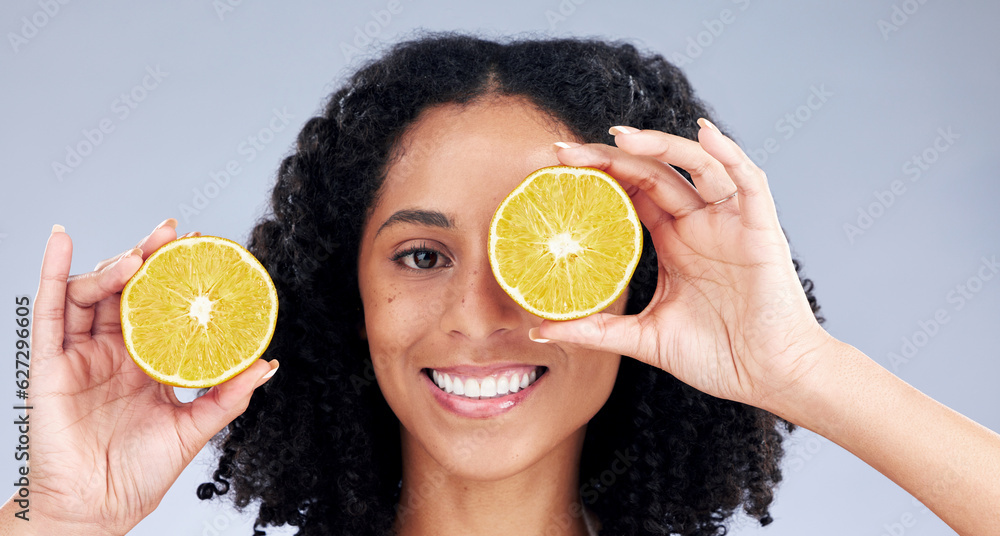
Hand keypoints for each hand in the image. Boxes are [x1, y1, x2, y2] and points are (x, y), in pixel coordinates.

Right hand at [24, 220, 277, 534]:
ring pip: (92, 294)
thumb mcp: (193, 429)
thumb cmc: (139, 474)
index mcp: (149, 362)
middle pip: (128, 291)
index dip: (177, 276)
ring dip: (112, 267)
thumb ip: (227, 397)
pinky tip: (62, 242)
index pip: (163, 306)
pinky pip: (48, 312)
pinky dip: (53, 273)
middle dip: (148, 258)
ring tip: (137, 257)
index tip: (201, 248)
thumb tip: (267, 364)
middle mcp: (115, 352)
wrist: (99, 508)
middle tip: (172, 235)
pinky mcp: (51, 365)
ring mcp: (82, 355)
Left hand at [536, 121, 833, 411]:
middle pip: (653, 173)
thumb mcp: (645, 339)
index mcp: (673, 242)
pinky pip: (748, 180)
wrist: (770, 378)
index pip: (631, 193)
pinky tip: (704, 134)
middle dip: (611, 156)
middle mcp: (698, 225)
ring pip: (696, 165)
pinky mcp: (760, 229)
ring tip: (620, 137)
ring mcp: (729, 223)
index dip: (598, 175)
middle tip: (566, 150)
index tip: (556, 168)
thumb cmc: (717, 357)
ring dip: (660, 145)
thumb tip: (539, 331)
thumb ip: (596, 331)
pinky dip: (729, 153)